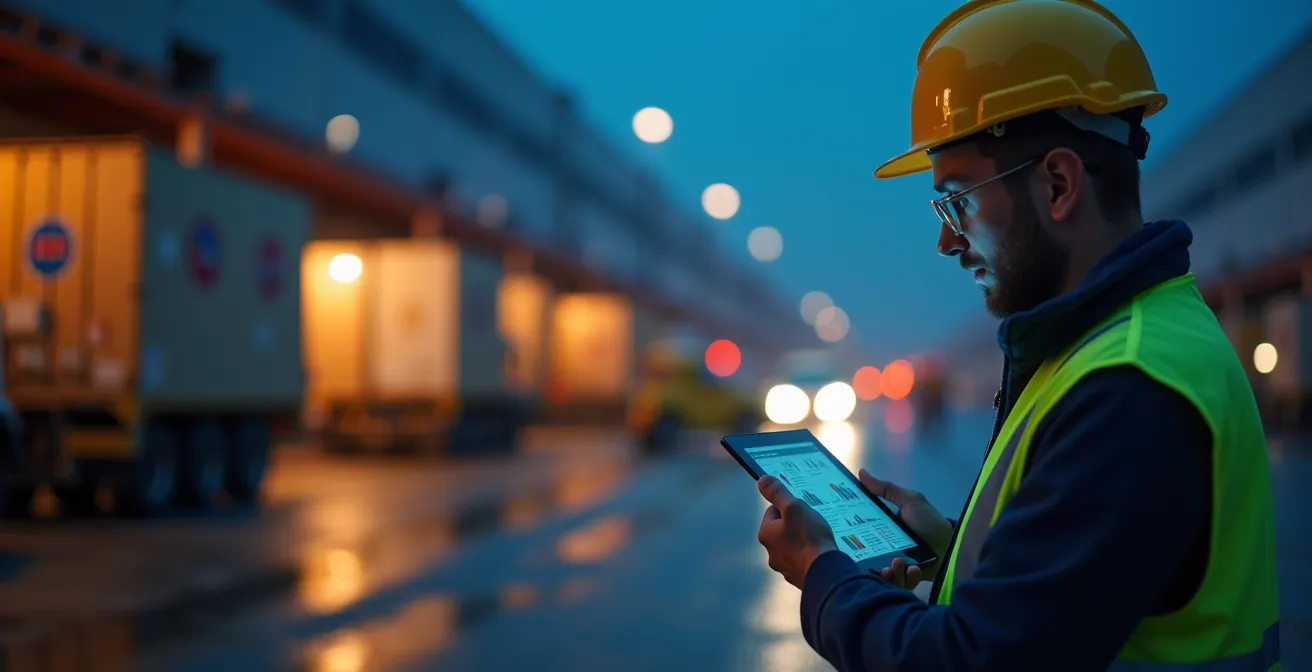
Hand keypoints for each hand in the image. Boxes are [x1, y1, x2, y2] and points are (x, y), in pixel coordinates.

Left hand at [756, 475, 838, 587]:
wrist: (826, 572)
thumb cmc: (809, 537)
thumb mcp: (793, 507)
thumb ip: (777, 493)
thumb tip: (762, 480)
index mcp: (765, 534)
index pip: (773, 511)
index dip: (790, 508)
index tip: (803, 512)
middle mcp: (771, 552)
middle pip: (784, 529)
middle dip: (797, 525)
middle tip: (813, 526)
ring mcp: (784, 567)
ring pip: (793, 546)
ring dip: (804, 541)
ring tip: (818, 540)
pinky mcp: (798, 577)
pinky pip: (803, 560)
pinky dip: (810, 556)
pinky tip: (820, 554)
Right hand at [859, 468, 953, 587]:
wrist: (953, 546)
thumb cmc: (930, 523)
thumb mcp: (910, 501)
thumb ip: (887, 489)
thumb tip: (861, 472)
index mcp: (882, 528)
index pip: (860, 532)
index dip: (851, 534)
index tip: (843, 534)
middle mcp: (885, 547)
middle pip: (866, 555)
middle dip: (868, 557)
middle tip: (876, 555)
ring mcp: (895, 565)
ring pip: (881, 572)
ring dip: (889, 570)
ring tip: (897, 564)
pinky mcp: (906, 579)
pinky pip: (898, 583)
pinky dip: (904, 578)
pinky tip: (913, 570)